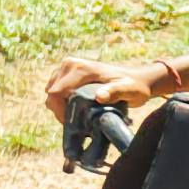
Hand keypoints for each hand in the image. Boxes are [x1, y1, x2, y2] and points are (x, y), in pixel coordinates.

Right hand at [45, 56, 172, 112]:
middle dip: (61, 110)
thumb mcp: (129, 90)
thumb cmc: (134, 87)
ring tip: (80, 116)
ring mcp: (67, 67)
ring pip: (52, 93)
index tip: (74, 123)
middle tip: (79, 122)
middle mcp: (70, 64)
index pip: (57, 92)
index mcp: (81, 68)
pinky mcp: (66, 73)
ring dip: (61, 107)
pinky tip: (77, 109)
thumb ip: (115, 92)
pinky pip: (56, 91)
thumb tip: (99, 96)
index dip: (61, 111)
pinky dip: (63, 102)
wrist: (136, 79)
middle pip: (52, 93)